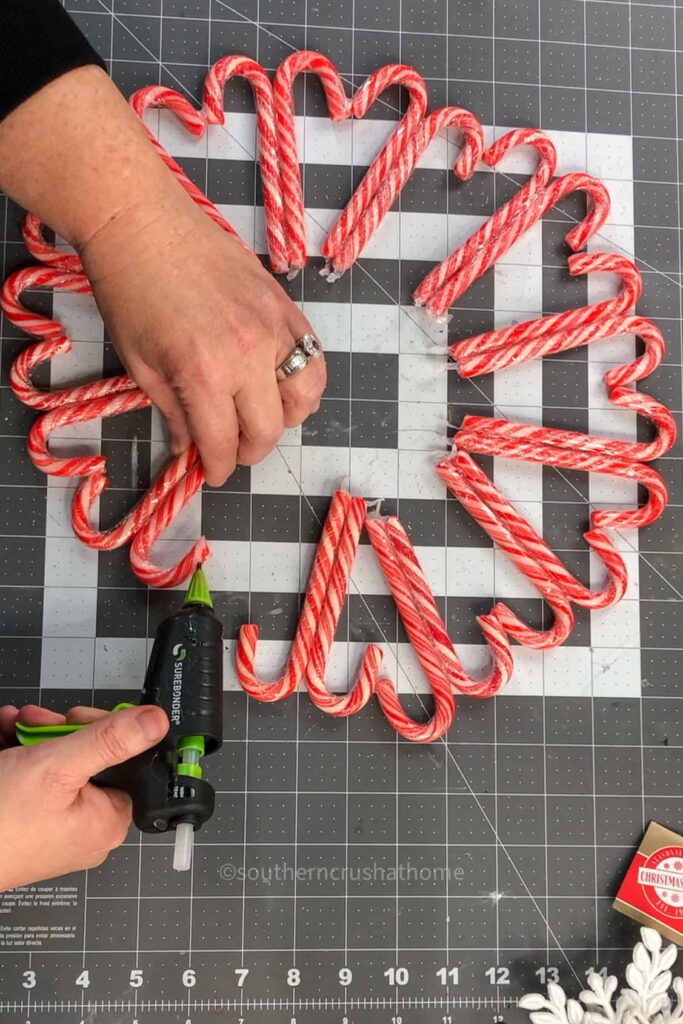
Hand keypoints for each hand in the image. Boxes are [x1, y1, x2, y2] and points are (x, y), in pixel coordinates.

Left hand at [0, 65, 325, 487]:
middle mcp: (249, 356)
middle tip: (231, 449)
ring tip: (261, 417)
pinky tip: (280, 384)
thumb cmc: (129, 292)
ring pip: (305, 398)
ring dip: (285, 419)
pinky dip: (304, 382)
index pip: (225, 443)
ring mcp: (275, 328)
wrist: (142, 222)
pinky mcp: (287, 305)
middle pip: (269, 430)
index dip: (218, 468)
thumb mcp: (140, 364)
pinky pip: (314, 358)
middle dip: (249, 451)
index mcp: (205, 374)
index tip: (212, 472)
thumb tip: (190, 447)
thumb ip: (173, 412)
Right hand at [0, 704, 167, 889]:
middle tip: (41, 720)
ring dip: (38, 736)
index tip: (82, 717)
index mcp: (108, 820)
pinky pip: (36, 778)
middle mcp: (86, 826)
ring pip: (59, 763)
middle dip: (63, 730)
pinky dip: (21, 753)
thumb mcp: (59, 768)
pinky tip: (5, 737)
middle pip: (92, 758)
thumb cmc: (1, 825)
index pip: (128, 762)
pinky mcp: (30, 821)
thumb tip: (155, 722)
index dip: (107, 732)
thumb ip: (110, 741)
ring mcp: (56, 825)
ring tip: (16, 724)